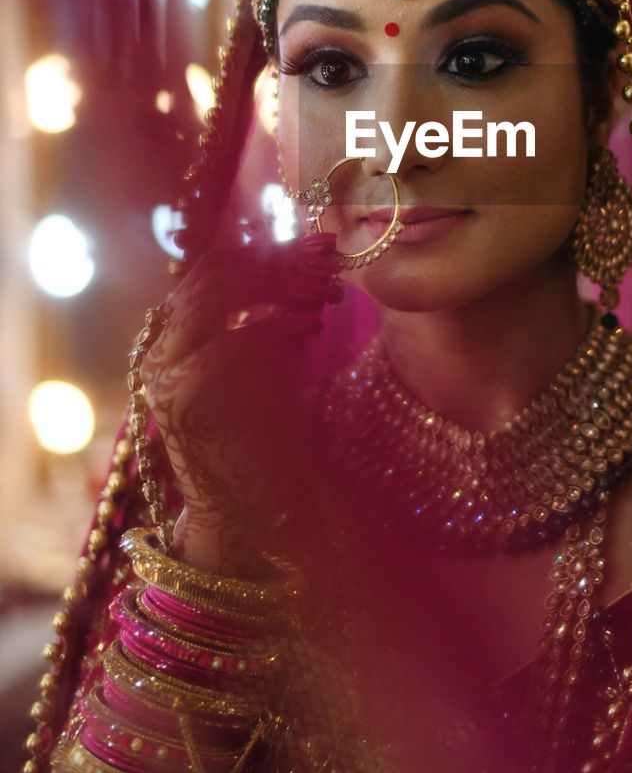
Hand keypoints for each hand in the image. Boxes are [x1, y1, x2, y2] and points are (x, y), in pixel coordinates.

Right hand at [139, 232, 342, 574]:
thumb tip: (313, 269)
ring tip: (326, 294)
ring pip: (222, 292)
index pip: (213, 269)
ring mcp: (167, 373)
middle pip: (216, 271)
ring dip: (283, 285)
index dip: (269, 248)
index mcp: (175, 343)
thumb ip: (275, 321)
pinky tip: (310, 330)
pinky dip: (278, 325)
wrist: (249, 528)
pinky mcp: (184, 393)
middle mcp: (160, 354)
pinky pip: (234, 335)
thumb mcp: (270, 371)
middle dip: (280, 259)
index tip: (319, 244)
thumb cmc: (267, 452)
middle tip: (329, 262)